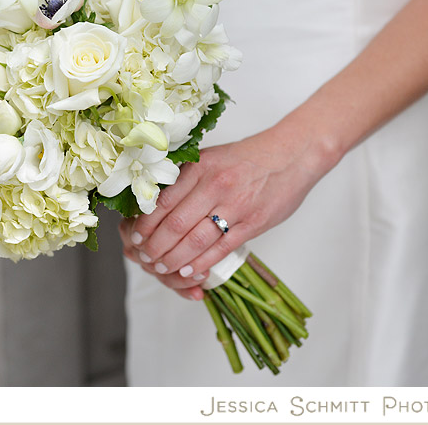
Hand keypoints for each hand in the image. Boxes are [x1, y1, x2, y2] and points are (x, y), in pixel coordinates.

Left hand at [122, 122, 337, 297]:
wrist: (292, 155)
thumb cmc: (247, 159)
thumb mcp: (211, 158)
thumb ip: (185, 178)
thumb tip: (152, 203)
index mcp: (199, 167)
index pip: (162, 201)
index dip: (145, 224)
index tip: (135, 237)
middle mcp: (215, 185)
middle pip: (175, 225)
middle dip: (155, 247)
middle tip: (146, 258)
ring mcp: (235, 205)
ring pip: (195, 240)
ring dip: (175, 260)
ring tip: (163, 268)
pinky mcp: (254, 223)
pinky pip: (221, 249)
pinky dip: (202, 264)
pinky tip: (190, 273)